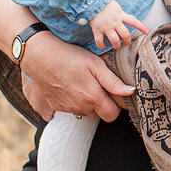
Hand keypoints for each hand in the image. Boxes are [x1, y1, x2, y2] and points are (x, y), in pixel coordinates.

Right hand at [18, 31, 135, 121]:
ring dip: (91, 103)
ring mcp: (67, 108)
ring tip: (87, 83)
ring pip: (87, 112)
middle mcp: (79, 107)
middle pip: (100, 114)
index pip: (113, 114)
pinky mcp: (56, 106)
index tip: (117, 93)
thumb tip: (130, 92)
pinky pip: (73, 109)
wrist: (40, 57)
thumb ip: (112, 81)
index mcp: (92, 97)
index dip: (118, 105)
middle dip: (105, 104)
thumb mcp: (95, 64)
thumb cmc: (70, 56)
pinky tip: (75, 86)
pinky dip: (77, 101)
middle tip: (102, 86)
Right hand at [90, 0, 145, 50]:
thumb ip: (121, 14)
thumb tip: (124, 19)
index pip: (134, 21)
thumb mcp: (116, 7)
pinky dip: (101, 46)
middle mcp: (115, 22)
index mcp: (121, 15)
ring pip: (114, 40)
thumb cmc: (104, 4)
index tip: (146, 32)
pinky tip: (103, 47)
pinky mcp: (97, 30)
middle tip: (126, 44)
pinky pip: (99, 41)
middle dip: (127, 41)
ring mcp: (106, 27)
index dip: (141, 27)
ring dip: (116, 46)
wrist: (92, 2)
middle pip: (125, 35)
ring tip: (116, 47)